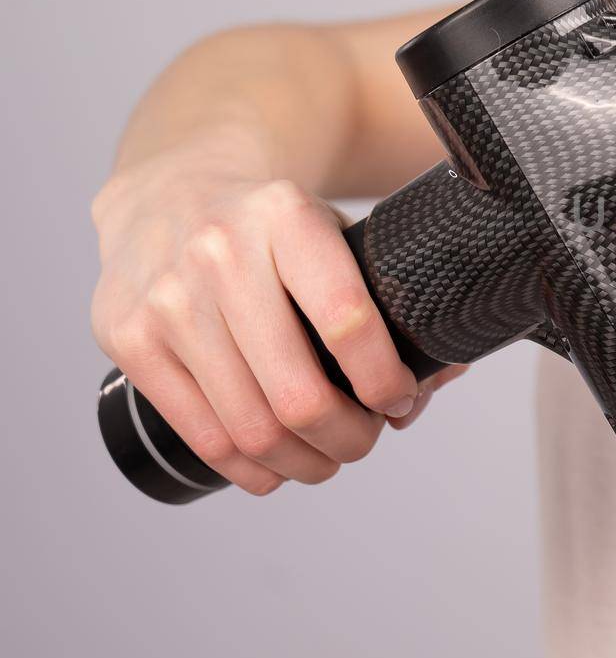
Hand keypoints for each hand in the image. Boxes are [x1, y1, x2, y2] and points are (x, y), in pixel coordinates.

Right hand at [90, 133, 424, 494]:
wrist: (171, 188)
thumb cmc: (271, 227)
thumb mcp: (334, 232)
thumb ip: (389, 297)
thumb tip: (443, 372)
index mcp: (286, 217)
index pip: (348, 322)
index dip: (384, 381)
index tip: (399, 399)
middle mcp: (220, 253)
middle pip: (299, 395)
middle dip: (350, 438)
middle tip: (366, 438)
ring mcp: (168, 299)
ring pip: (250, 429)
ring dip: (304, 462)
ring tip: (326, 456)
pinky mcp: (130, 338)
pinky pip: (202, 436)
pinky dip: (251, 469)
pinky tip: (275, 466)